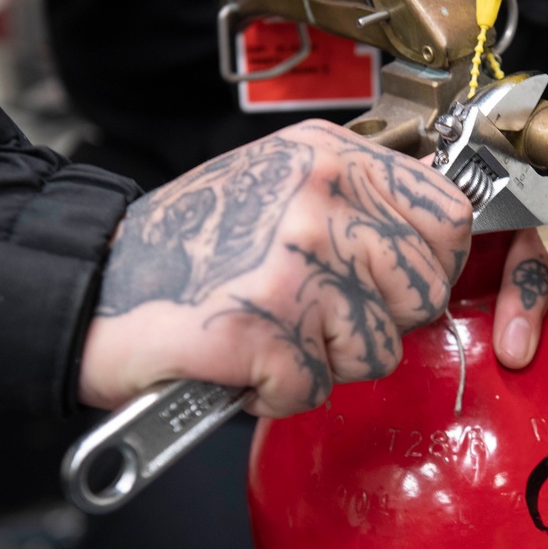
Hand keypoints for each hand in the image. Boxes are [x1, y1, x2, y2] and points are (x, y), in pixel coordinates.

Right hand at [79, 121, 471, 417]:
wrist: (97, 286)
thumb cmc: (194, 246)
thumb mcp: (286, 184)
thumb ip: (361, 200)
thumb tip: (439, 227)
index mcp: (331, 157)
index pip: (449, 216)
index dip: (433, 264)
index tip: (395, 282)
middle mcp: (320, 198)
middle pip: (424, 292)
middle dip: (378, 322)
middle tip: (315, 316)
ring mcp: (294, 261)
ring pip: (378, 350)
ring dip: (325, 361)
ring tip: (271, 332)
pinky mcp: (264, 325)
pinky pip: (316, 388)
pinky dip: (278, 391)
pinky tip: (241, 360)